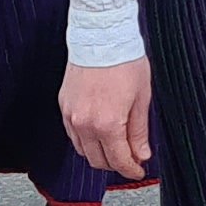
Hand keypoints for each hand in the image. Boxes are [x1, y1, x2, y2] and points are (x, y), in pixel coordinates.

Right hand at [60, 57, 153, 181]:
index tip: (138, 170)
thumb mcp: (141, 97)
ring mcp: (71, 115)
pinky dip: (86, 140)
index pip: (118, 160)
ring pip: (83, 150)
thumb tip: (141, 154)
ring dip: (99, 153)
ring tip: (115, 146)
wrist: (101, 35)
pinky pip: (73, 134)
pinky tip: (98, 133)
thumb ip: (139, 131)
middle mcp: (84, 123)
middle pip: (98, 160)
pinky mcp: (64, 105)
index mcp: (107, 123)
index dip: (130, 170)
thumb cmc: (124, 61)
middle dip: (115, 164)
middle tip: (130, 159)